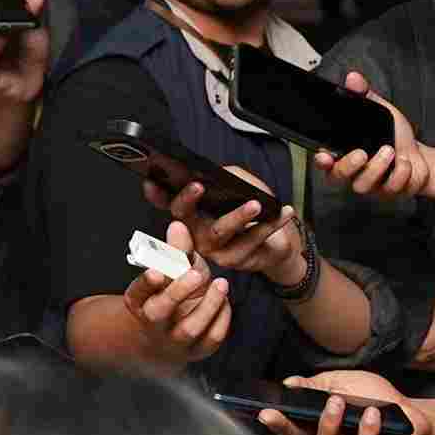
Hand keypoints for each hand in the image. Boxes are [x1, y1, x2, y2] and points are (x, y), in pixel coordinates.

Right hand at [122, 221, 231, 363]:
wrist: (175, 332)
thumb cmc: (175, 291)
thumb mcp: (176, 269)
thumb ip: (177, 250)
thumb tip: (178, 226)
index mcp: (140, 300)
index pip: (137, 292)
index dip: (146, 283)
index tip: (157, 272)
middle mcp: (154, 323)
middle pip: (160, 312)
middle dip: (178, 292)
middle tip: (196, 274)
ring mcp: (175, 340)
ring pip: (189, 328)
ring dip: (208, 305)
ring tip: (222, 283)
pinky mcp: (197, 351)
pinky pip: (211, 338)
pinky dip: (221, 318)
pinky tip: (225, 302)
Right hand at [146, 170, 306, 285]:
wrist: (277, 247)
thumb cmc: (253, 214)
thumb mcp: (240, 187)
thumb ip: (228, 177)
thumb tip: (220, 174)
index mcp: (194, 216)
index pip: (170, 203)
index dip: (157, 195)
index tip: (150, 182)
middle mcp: (197, 234)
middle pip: (185, 217)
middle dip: (188, 200)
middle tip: (198, 185)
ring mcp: (215, 249)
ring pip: (219, 231)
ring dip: (238, 216)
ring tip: (255, 204)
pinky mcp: (236, 259)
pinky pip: (252, 240)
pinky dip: (271, 224)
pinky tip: (284, 211)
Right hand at [260, 371, 433, 434]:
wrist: (410, 411)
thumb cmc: (373, 397)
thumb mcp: (343, 383)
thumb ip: (316, 385)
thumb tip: (289, 384)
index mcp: (320, 426)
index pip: (293, 429)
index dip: (277, 424)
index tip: (264, 413)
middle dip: (296, 429)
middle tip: (291, 408)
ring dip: (332, 425)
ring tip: (339, 402)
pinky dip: (367, 429)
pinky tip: (371, 413)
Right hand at [311, 71, 430, 199]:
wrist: (421, 157)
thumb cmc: (395, 137)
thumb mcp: (380, 112)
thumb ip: (364, 96)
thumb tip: (353, 78)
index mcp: (346, 154)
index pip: (325, 161)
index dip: (320, 160)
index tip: (323, 156)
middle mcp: (354, 172)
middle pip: (338, 177)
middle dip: (349, 165)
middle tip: (362, 153)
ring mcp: (370, 185)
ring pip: (363, 184)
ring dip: (378, 167)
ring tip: (391, 152)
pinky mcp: (388, 193)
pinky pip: (389, 187)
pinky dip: (401, 172)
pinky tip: (406, 163)